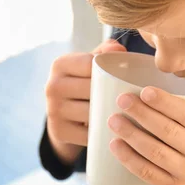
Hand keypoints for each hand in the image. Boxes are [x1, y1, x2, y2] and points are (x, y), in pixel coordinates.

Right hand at [45, 39, 125, 164]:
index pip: (89, 64)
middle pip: (92, 89)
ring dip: (112, 116)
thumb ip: (105, 52)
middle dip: (113, 95)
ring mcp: (53, 110)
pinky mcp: (59, 131)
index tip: (124, 77)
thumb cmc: (84, 82)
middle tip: (132, 98)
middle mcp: (52, 86)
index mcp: (60, 64)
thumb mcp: (91, 63)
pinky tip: (116, 130)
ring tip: (129, 113)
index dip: (109, 71)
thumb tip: (118, 50)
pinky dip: (104, 134)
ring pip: (92, 113)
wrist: (63, 113)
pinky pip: (89, 134)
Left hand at [107, 70, 184, 184]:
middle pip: (168, 132)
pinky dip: (129, 159)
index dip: (165, 103)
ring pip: (155, 153)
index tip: (145, 91)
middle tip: (122, 100)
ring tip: (113, 120)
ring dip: (131, 135)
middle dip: (142, 114)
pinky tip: (115, 145)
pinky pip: (148, 173)